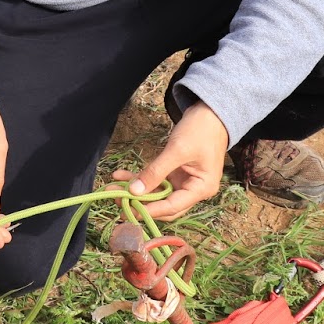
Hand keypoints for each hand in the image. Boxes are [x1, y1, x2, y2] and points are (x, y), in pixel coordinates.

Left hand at [115, 102, 228, 221]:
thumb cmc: (201, 130)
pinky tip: (121, 176)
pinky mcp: (176, 173)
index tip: (126, 210)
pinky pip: (156, 181)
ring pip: (157, 194)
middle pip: (164, 205)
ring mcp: (184, 182)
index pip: (172, 207)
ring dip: (136, 191)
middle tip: (115, 200)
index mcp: (201, 189)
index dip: (149, 210)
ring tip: (113, 186)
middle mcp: (194, 190)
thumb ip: (156, 171)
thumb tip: (134, 191)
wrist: (210, 112)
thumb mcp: (176, 150)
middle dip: (140, 203)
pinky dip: (140, 179)